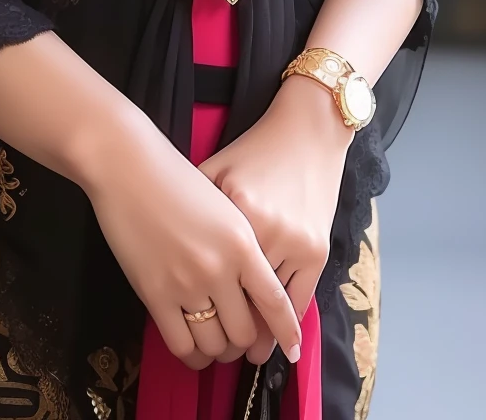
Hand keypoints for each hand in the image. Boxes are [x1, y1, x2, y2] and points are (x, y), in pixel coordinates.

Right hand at [77, 111, 302, 370]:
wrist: (129, 167)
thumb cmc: (176, 179)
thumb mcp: (223, 206)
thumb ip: (241, 247)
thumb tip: (253, 290)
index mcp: (242, 243)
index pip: (275, 301)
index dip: (286, 332)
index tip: (291, 350)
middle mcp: (219, 268)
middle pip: (245, 331)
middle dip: (246, 343)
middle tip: (240, 339)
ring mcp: (186, 284)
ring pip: (214, 343)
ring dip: (218, 350)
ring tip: (216, 341)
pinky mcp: (154, 295)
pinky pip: (181, 344)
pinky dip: (191, 354)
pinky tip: (192, 346)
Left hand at [198, 76, 351, 359]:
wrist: (304, 131)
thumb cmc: (251, 152)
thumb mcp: (212, 174)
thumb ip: (192, 212)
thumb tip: (168, 251)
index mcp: (229, 218)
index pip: (209, 285)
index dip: (199, 319)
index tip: (194, 341)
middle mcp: (260, 237)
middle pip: (238, 305)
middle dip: (227, 337)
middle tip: (218, 354)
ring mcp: (292, 244)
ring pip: (267, 309)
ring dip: (256, 335)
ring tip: (244, 353)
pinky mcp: (317, 249)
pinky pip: (299, 299)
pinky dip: (287, 323)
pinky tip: (279, 341)